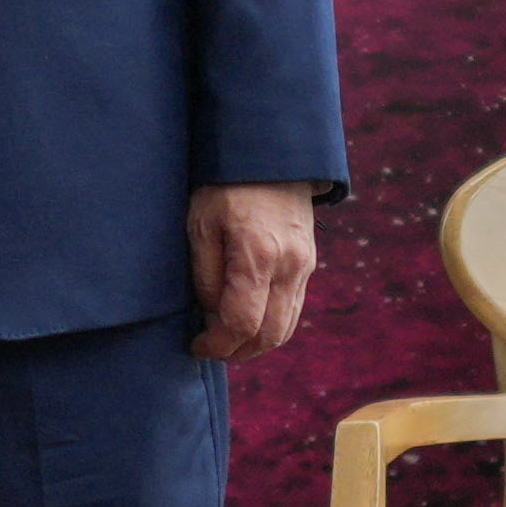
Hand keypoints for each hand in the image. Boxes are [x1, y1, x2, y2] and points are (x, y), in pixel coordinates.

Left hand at [187, 181, 318, 361]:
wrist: (271, 156)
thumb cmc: (225, 185)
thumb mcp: (201, 223)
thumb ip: (205, 273)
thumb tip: (211, 313)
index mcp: (257, 255)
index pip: (242, 322)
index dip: (217, 343)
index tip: (196, 345)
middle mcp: (289, 266)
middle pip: (269, 334)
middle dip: (238, 350)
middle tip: (211, 349)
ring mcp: (305, 266)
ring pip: (286, 327)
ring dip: (257, 343)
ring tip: (228, 340)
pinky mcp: (309, 263)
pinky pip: (294, 308)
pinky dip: (272, 324)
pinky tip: (249, 320)